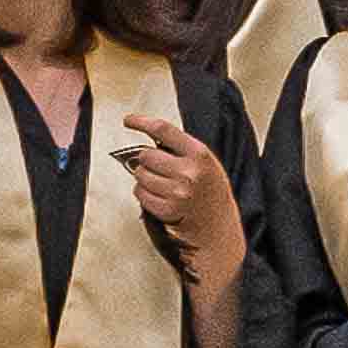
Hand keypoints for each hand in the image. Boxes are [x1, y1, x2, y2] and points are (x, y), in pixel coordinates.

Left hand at [120, 113, 244, 288]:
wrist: (219, 226)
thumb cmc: (211, 192)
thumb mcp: (206, 163)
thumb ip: (181, 149)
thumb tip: (149, 140)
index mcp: (199, 154)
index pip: (163, 129)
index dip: (141, 122)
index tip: (129, 120)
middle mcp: (188, 172)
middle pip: (146, 155)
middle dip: (145, 160)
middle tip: (155, 167)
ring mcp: (177, 192)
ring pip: (140, 175)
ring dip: (143, 177)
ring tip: (160, 183)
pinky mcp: (167, 209)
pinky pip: (140, 194)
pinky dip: (143, 193)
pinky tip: (157, 195)